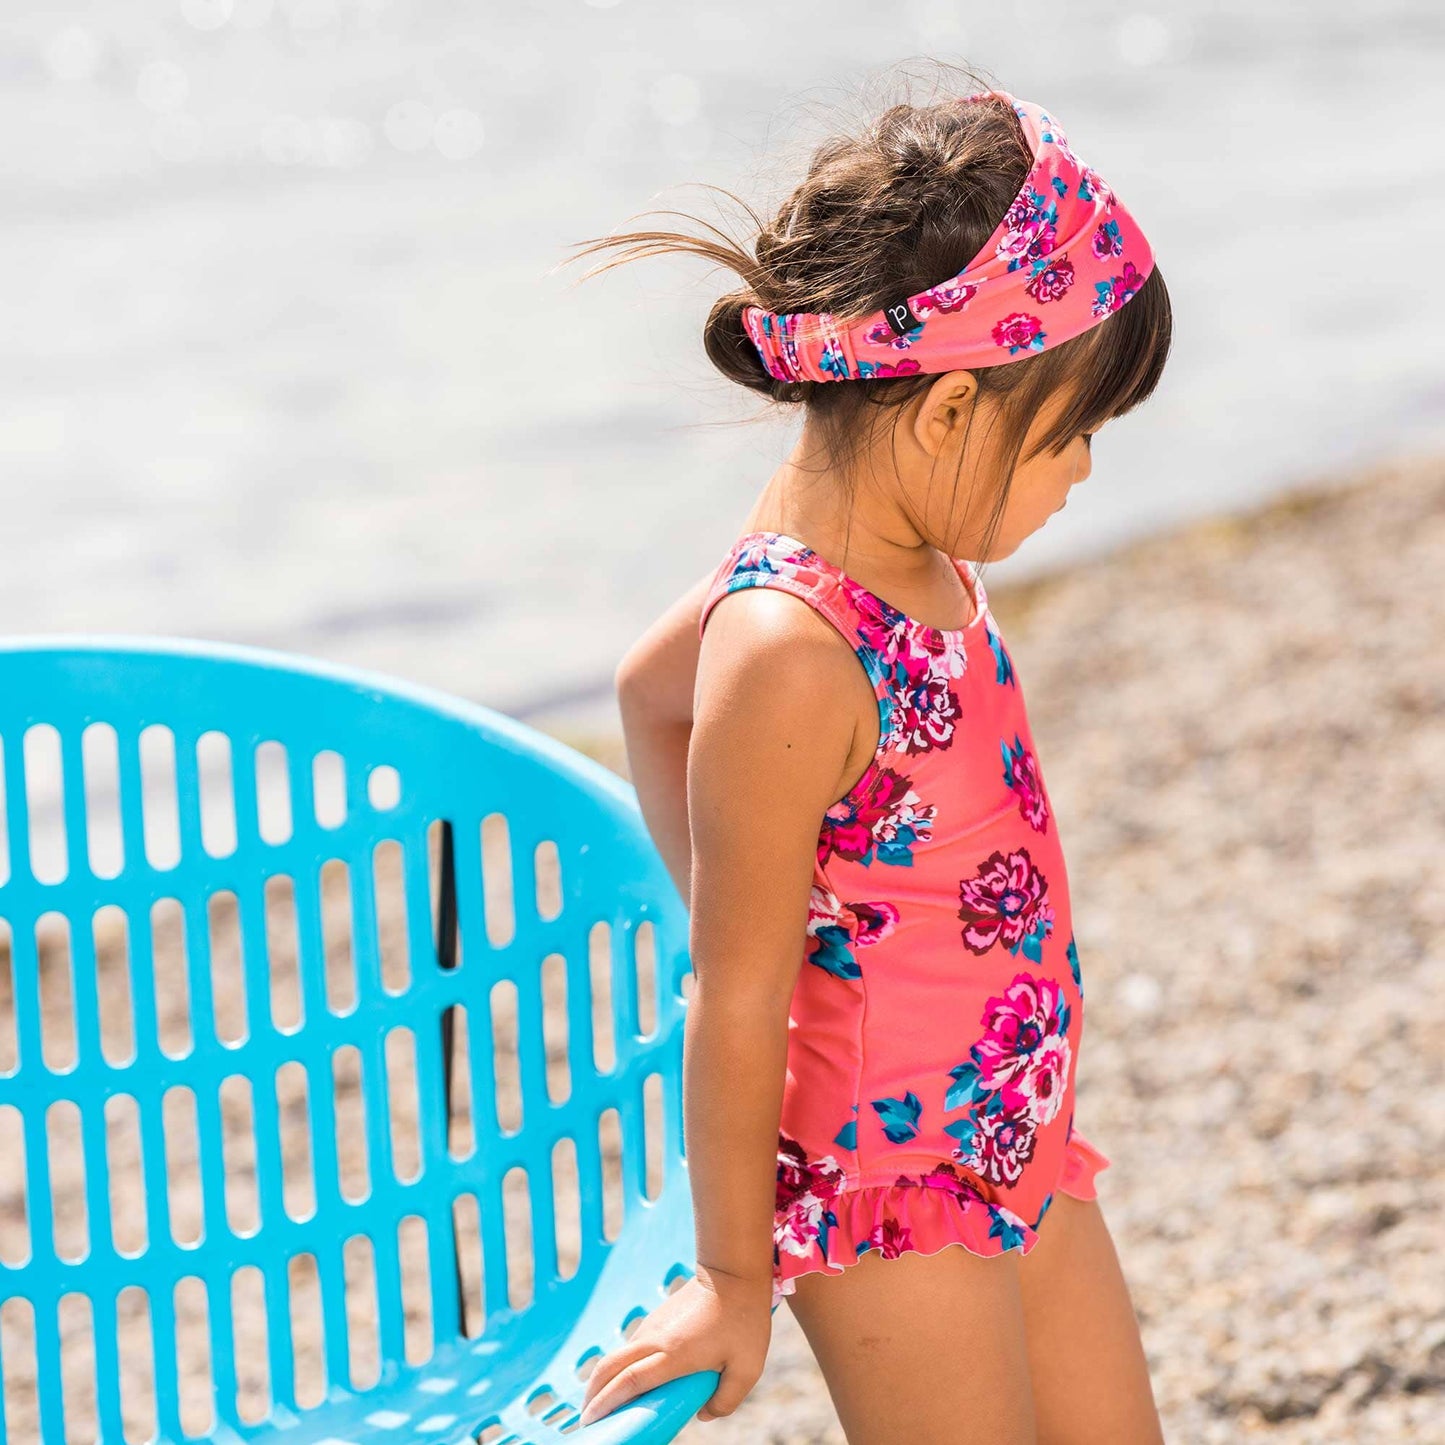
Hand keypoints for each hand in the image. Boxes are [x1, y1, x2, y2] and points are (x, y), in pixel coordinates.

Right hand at [577, 1263, 772, 1426]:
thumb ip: (726, 1399)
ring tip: (601, 1405)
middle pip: (610, 1367)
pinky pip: (630, 1347)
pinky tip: (623, 1381)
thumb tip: (703, 1414)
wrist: (733, 1272)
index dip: (607, 1403)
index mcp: (675, 1354)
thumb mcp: (747, 1368)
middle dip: (593, 1394)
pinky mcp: (656, 1319)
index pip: (630, 1381)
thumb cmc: (744, 1320)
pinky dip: (617, 1367)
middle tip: (587, 1419)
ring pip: (617, 1355)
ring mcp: (653, 1326)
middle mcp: (656, 1339)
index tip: (591, 1421)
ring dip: (602, 1379)